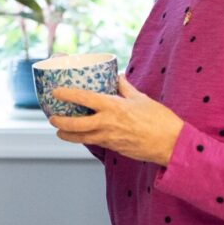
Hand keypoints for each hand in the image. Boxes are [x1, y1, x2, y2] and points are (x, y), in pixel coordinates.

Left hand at [49, 74, 183, 165]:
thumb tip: (117, 76)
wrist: (172, 144)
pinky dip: (85, 139)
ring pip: (82, 138)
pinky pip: (95, 142)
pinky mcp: (114, 148)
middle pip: (76, 124)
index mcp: (113, 106)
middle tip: (51, 118)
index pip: (84, 98)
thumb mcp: (141, 98)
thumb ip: (125, 87)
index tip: (56, 91)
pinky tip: (81, 136)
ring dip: (68, 135)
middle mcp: (108, 123)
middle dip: (60, 122)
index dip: (67, 94)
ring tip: (59, 131)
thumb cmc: (159, 119)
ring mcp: (110, 138)